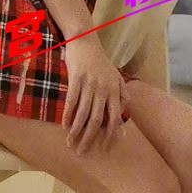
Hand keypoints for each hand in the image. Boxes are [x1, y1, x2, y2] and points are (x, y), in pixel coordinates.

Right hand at [62, 34, 126, 154]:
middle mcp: (104, 89)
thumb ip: (122, 92)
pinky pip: (72, 101)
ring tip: (71, 142)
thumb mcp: (116, 75)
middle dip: (90, 138)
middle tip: (82, 151)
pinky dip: (68, 116)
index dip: (110, 135)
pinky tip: (65, 126)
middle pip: (97, 120)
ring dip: (77, 131)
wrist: (85, 41)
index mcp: (115, 90)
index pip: (114, 118)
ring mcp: (90, 84)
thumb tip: (126, 110)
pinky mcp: (76, 79)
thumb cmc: (100, 60)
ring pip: (83, 114)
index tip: (104, 148)